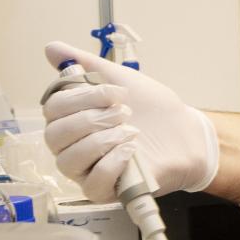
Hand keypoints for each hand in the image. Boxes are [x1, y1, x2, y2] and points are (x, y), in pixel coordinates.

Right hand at [41, 42, 218, 202]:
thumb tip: (51, 48)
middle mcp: (73, 146)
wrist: (188, 133)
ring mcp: (88, 171)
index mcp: (73, 119)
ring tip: (131, 131)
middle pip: (54, 136)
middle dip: (91, 118)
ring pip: (68, 161)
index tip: (114, 92)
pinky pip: (91, 186)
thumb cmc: (153, 109)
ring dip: (101, 140)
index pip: (52, 109)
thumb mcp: (122, 79)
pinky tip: (131, 151)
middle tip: (124, 112)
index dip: (79, 98)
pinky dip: (110, 165)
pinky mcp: (107, 191)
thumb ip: (86, 64)